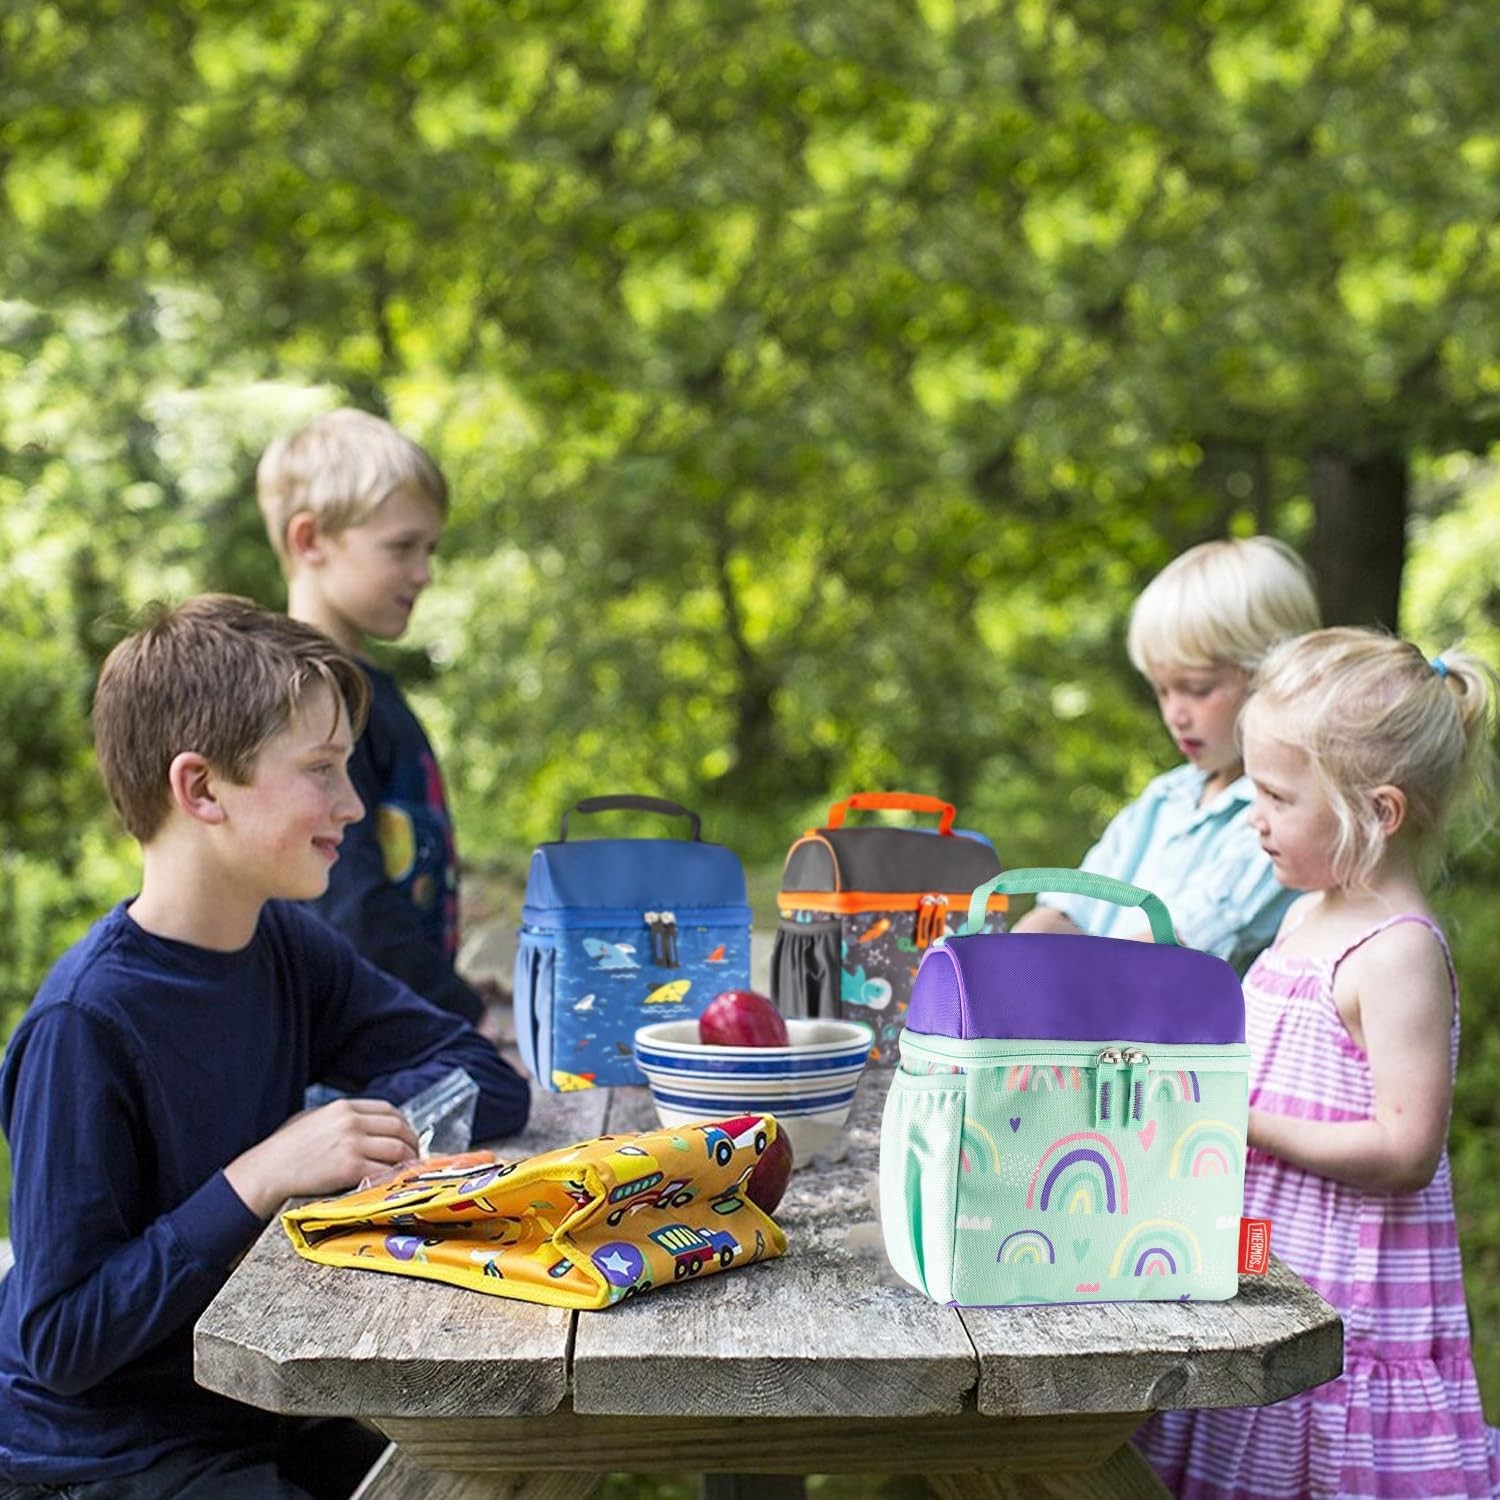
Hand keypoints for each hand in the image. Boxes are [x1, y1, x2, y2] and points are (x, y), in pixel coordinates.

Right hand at [225, 1099, 420, 1217]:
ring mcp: (352, 1144)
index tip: (406, 1136)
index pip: (388, 1110)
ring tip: (407, 1171)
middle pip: (399, 1128)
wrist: (266, 1170)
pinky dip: (395, 1177)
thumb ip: (341, 1118)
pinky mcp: (349, 1167)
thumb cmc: (285, 1149)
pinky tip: (395, 1183)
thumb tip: (365, 1124)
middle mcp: (351, 1121)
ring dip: (408, 1162)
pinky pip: (384, 1171)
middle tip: (414, 1156)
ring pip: (397, 1149)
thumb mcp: (314, 1118)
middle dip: (412, 1143)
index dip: (403, 1125)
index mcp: (344, 1107)